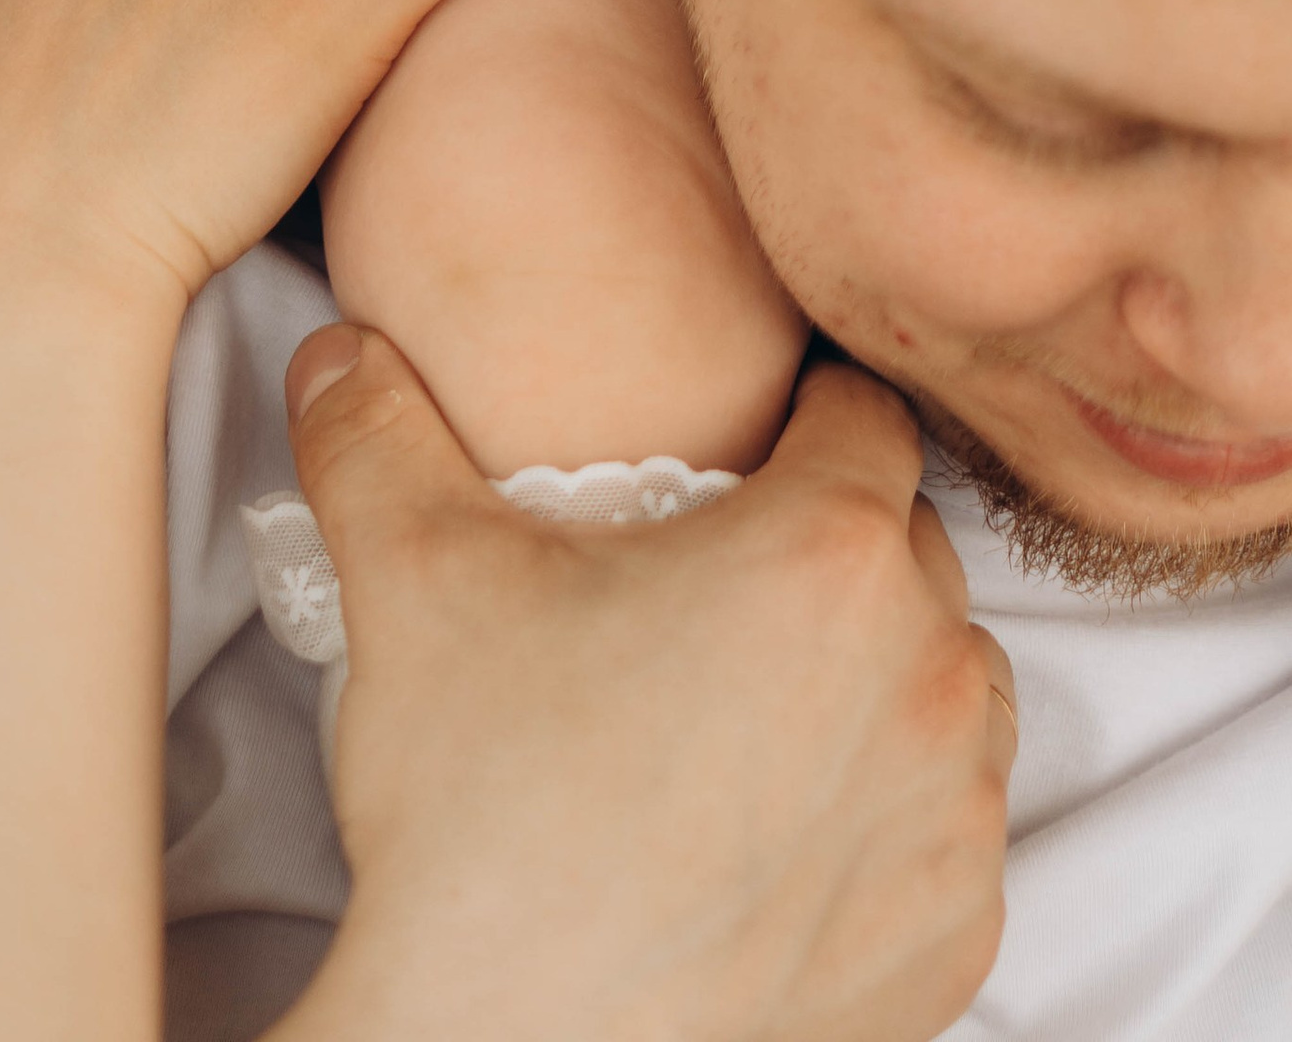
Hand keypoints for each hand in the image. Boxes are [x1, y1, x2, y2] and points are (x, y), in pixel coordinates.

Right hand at [287, 329, 1014, 1041]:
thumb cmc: (483, 824)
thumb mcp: (413, 579)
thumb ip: (375, 432)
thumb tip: (336, 350)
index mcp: (830, 552)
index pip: (864, 415)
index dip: (804, 412)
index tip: (751, 441)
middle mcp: (928, 674)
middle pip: (911, 549)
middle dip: (836, 544)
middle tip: (727, 581)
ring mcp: (954, 819)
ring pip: (954, 684)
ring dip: (887, 673)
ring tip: (767, 699)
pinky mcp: (951, 940)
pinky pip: (954, 832)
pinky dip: (894, 813)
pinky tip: (793, 825)